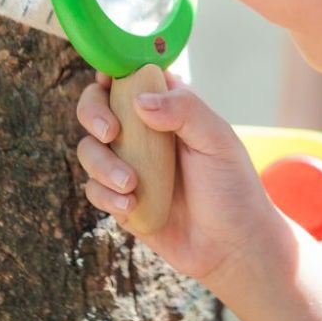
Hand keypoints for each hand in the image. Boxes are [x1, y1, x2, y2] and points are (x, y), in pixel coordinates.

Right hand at [75, 71, 278, 281]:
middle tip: (110, 132)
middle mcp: (144, 132)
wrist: (232, 248)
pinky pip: (93, 188)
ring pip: (89, 149)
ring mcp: (129, 164)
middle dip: (92, 113)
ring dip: (102, 164)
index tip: (108, 81)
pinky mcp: (119, 198)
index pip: (132, 76)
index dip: (113, 71)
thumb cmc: (233, 188)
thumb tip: (140, 101)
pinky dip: (105, 195)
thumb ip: (185, 110)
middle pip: (97, 106)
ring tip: (132, 185)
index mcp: (169, 107)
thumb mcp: (218, 141)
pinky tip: (131, 207)